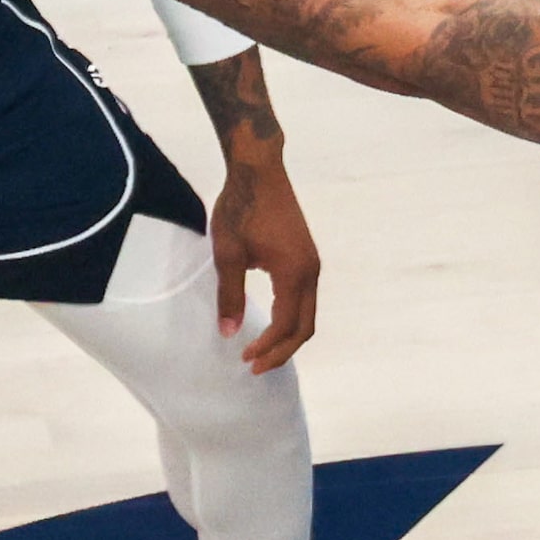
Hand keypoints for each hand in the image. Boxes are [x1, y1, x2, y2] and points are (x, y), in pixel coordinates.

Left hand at [212, 150, 321, 372]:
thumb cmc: (241, 210)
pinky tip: (271, 320)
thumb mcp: (228, 255)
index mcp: (294, 273)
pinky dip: (291, 317)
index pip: (286, 326)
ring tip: (261, 349)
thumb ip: (230, 296)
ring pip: (308, 311)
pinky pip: (305, 296)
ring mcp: (311, 261)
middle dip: (282, 351)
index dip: (266, 348)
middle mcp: (311, 270)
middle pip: (306, 325)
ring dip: (288, 336)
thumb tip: (229, 333)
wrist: (259, 171)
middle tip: (254, 367)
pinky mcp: (306, 254)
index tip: (242, 359)